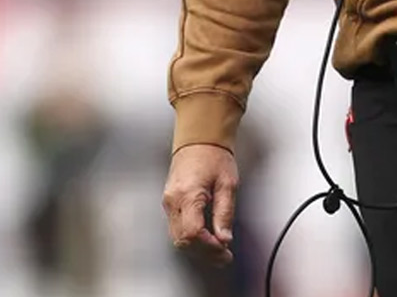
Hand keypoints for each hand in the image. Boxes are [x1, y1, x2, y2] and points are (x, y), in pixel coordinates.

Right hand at [162, 143, 239, 263]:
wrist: (198, 140)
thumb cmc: (213, 156)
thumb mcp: (228, 184)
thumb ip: (225, 213)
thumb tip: (224, 238)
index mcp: (188, 194)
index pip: (193, 233)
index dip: (209, 246)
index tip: (224, 249)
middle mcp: (173, 201)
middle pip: (183, 240)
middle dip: (204, 253)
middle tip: (224, 256)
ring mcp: (168, 203)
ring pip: (178, 238)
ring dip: (197, 249)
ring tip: (218, 251)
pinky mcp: (169, 203)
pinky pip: (177, 229)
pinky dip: (191, 239)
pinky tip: (206, 240)